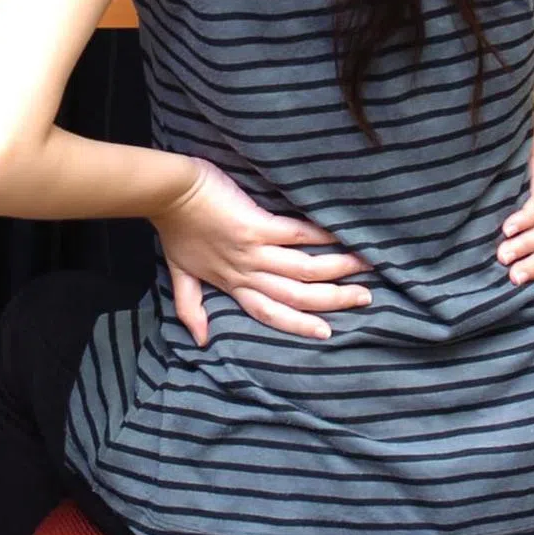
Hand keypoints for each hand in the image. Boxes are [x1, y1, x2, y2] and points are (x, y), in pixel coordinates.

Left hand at [150, 159, 371, 344]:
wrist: (167, 193)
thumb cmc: (174, 228)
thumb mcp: (179, 272)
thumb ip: (190, 305)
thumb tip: (201, 341)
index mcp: (232, 284)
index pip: (270, 312)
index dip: (299, 325)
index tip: (328, 332)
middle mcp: (247, 272)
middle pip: (296, 295)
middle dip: (333, 299)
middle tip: (365, 298)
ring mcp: (253, 249)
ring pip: (303, 268)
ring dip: (337, 268)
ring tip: (365, 266)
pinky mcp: (255, 224)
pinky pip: (295, 235)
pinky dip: (320, 236)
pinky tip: (342, 236)